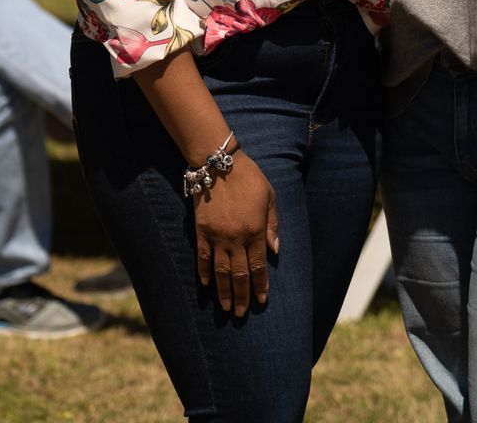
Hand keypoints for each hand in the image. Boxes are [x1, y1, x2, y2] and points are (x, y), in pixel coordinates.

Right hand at [192, 152, 278, 317]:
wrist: (218, 163)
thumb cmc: (249, 178)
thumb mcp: (269, 197)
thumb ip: (272, 225)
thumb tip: (275, 251)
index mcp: (255, 231)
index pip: (259, 266)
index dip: (260, 286)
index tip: (261, 301)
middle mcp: (236, 238)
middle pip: (239, 274)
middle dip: (242, 296)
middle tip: (242, 313)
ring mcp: (217, 236)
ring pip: (220, 271)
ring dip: (224, 291)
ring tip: (227, 307)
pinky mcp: (201, 231)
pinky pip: (203, 257)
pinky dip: (204, 273)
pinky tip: (207, 285)